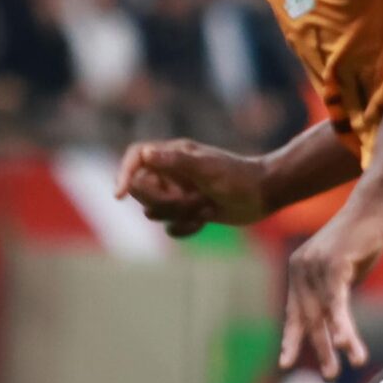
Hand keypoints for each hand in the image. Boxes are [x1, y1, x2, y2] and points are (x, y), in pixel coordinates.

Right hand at [115, 139, 268, 236]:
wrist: (264, 193)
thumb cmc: (238, 176)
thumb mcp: (207, 168)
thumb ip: (176, 161)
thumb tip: (146, 154)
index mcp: (172, 155)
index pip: (135, 158)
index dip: (123, 174)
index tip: (119, 195)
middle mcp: (171, 173)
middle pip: (142, 192)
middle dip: (166, 202)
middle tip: (196, 198)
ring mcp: (178, 193)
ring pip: (155, 212)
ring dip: (180, 214)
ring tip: (207, 206)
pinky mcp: (187, 212)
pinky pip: (171, 228)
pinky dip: (187, 227)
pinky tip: (207, 218)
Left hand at [280, 201, 382, 378]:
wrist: (375, 205)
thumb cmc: (363, 236)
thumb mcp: (344, 268)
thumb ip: (335, 290)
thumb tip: (335, 317)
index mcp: (299, 270)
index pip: (294, 312)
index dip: (291, 338)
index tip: (285, 363)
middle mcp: (301, 268)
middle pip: (308, 317)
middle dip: (317, 348)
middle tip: (329, 377)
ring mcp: (315, 265)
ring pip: (323, 313)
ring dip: (332, 345)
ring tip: (338, 370)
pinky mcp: (334, 263)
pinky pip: (336, 301)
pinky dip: (340, 324)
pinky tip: (344, 343)